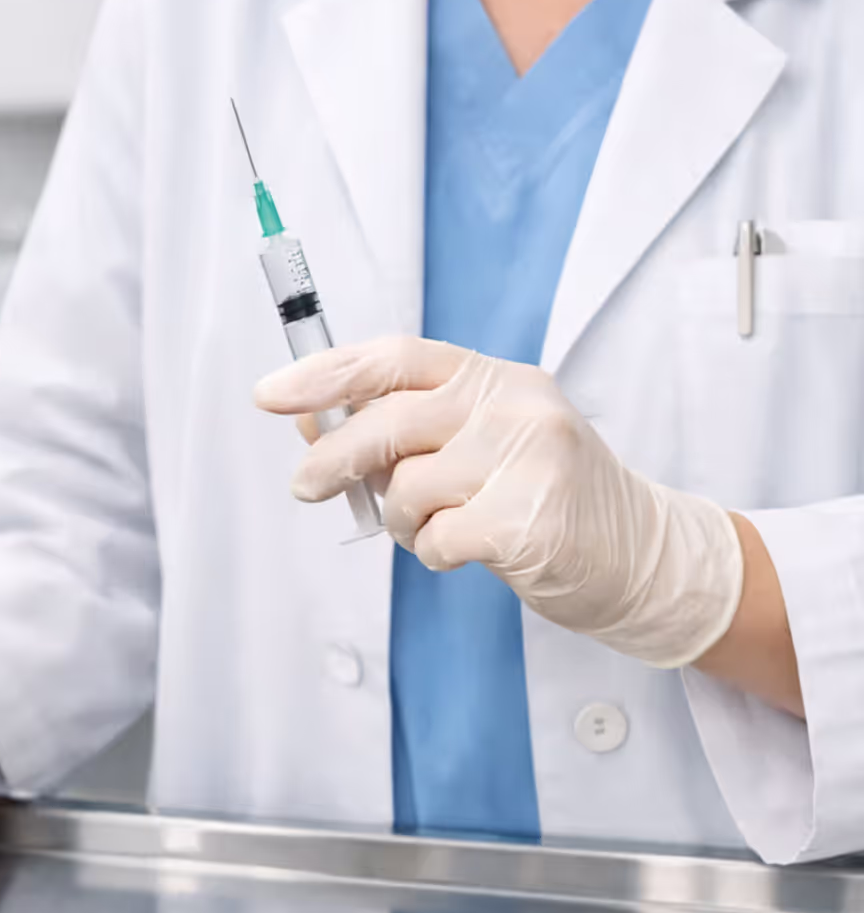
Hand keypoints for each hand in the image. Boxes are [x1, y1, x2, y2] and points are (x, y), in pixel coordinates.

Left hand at [253, 336, 743, 668]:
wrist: (640, 555)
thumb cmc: (544, 495)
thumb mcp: (477, 443)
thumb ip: (402, 429)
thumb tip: (308, 420)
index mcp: (494, 378)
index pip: (395, 357)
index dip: (326, 373)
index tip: (272, 394)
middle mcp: (514, 407)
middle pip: (388, 421)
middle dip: (333, 457)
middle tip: (306, 487)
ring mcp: (527, 462)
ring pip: (406, 489)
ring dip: (401, 520)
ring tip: (433, 527)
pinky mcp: (529, 522)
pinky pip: (436, 540)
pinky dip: (435, 553)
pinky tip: (466, 550)